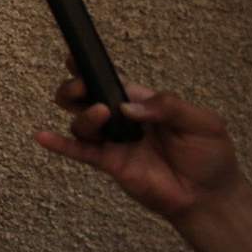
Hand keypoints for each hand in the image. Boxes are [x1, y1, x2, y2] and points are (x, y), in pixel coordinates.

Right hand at [33, 76, 243, 220]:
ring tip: (100, 115)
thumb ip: (168, 107)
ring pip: (81, 123)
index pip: (113, 80)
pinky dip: (59, 144)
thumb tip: (128, 107)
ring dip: (83, 116)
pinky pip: (79, 151)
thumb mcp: (201, 121)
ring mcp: (115, 142)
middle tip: (83, 88)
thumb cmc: (210, 156)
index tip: (74, 56)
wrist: (209, 196)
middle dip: (77, 87)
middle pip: (86, 97)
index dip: (92, 67)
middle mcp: (124, 120)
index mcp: (145, 102)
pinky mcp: (110, 164)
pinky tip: (42, 136)